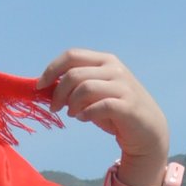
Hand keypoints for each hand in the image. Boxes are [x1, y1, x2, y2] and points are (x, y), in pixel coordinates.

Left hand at [40, 48, 170, 181]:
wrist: (146, 129)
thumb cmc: (115, 110)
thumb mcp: (93, 94)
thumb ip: (75, 87)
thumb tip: (46, 87)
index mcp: (105, 60)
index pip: (71, 55)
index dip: (51, 69)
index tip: (39, 86)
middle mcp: (114, 69)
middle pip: (74, 74)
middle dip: (57, 93)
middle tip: (55, 108)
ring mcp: (123, 86)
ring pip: (84, 88)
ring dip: (71, 104)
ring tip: (72, 114)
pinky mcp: (128, 105)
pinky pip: (100, 105)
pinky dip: (86, 113)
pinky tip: (84, 118)